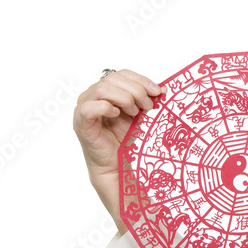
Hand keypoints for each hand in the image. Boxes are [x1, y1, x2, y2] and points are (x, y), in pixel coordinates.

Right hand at [72, 69, 162, 233]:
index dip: (141, 79)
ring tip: (135, 112)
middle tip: (149, 107)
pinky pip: (88, 107)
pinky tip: (117, 114)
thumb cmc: (133, 146)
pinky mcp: (82, 126)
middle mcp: (94, 99)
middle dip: (135, 89)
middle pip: (112, 78)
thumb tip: (165, 88)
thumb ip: (150, 102)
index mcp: (109, 94)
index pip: (121, 74)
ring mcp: (85, 112)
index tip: (159, 92)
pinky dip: (105, 106)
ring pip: (101, 88)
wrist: (123, 173)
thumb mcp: (145, 119)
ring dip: (124, 97)